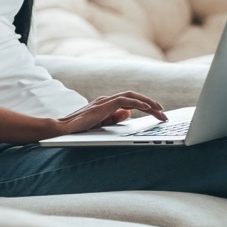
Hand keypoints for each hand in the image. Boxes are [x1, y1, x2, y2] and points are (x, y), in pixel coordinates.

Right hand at [51, 91, 167, 136]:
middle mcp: (108, 100)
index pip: (132, 101)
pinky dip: (137, 103)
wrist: (62, 129)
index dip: (147, 106)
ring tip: (160, 111)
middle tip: (164, 114)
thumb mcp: (101, 124)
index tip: (159, 113)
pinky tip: (148, 108)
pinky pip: (123, 101)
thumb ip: (115, 118)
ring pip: (132, 97)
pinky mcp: (102, 106)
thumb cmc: (79, 128)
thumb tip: (130, 113)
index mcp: (108, 104)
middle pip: (135, 98)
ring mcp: (105, 101)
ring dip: (148, 103)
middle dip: (152, 104)